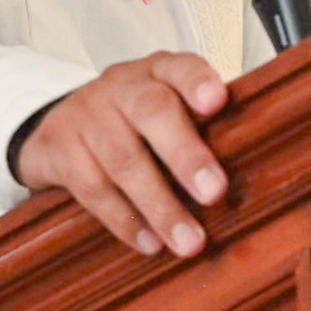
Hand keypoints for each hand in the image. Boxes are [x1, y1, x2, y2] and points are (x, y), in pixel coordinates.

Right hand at [12, 51, 229, 257]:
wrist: (57, 124)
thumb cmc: (132, 121)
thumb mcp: (164, 106)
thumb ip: (200, 126)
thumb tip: (253, 172)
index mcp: (156, 71)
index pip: (179, 66)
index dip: (197, 81)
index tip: (218, 100)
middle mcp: (121, 86)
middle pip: (152, 112)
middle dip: (186, 154)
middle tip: (215, 193)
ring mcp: (86, 115)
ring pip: (124, 160)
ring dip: (160, 205)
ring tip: (189, 242)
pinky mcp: (59, 149)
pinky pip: (93, 189)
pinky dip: (124, 220)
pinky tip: (150, 243)